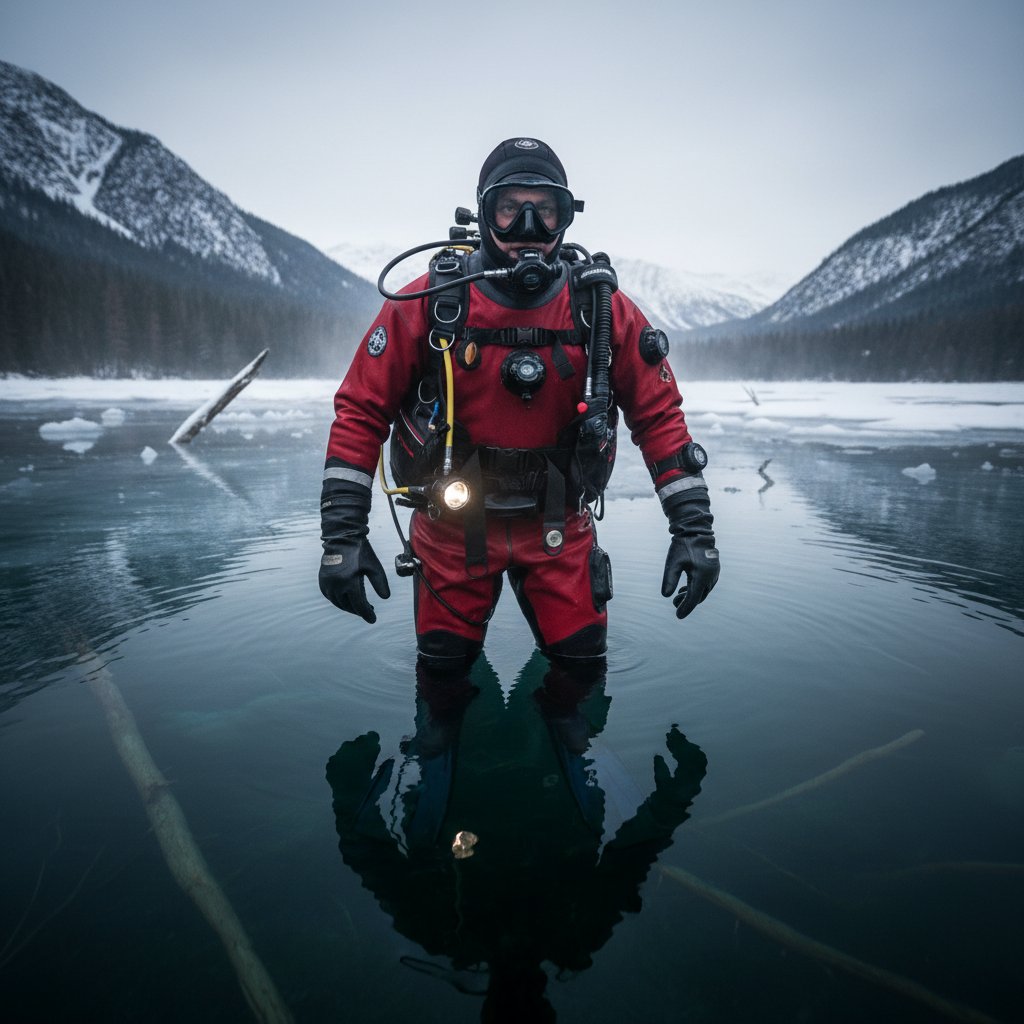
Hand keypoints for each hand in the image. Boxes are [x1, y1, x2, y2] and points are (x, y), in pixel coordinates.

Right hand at [319, 477, 390, 622]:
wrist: (342, 538)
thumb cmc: (361, 552)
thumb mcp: (374, 567)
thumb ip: (380, 583)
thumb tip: (385, 598)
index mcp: (349, 582)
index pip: (359, 606)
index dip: (367, 614)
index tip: (373, 620)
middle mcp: (336, 585)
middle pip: (349, 606)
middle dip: (359, 611)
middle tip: (369, 611)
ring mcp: (327, 584)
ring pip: (338, 603)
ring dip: (349, 607)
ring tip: (360, 606)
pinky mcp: (322, 581)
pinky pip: (330, 597)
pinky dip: (339, 601)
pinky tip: (347, 600)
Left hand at [661, 486, 719, 619]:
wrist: (696, 530)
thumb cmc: (682, 546)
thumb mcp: (673, 563)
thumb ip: (669, 579)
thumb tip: (666, 596)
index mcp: (702, 576)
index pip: (694, 598)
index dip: (686, 608)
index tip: (678, 616)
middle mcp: (711, 577)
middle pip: (699, 596)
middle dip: (687, 602)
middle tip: (674, 603)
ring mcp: (714, 573)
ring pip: (703, 591)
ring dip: (692, 595)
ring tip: (678, 596)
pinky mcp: (714, 570)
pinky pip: (706, 584)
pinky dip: (696, 589)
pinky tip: (686, 588)